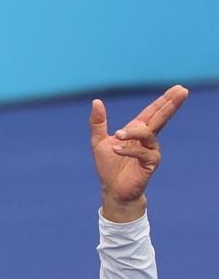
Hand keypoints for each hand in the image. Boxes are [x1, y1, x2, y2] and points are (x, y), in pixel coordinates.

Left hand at [90, 85, 187, 220]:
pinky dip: (128, 150)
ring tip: (117, 135)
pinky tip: (116, 149)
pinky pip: (142, 153)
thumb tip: (96, 101)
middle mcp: (147, 139)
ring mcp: (151, 150)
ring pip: (147, 135)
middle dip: (170, 104)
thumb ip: (98, 122)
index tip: (178, 88)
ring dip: (133, 133)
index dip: (164, 100)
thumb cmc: (109, 166)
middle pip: (161, 118)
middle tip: (182, 91)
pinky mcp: (150, 163)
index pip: (152, 112)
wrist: (112, 189)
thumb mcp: (98, 141)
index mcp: (137, 131)